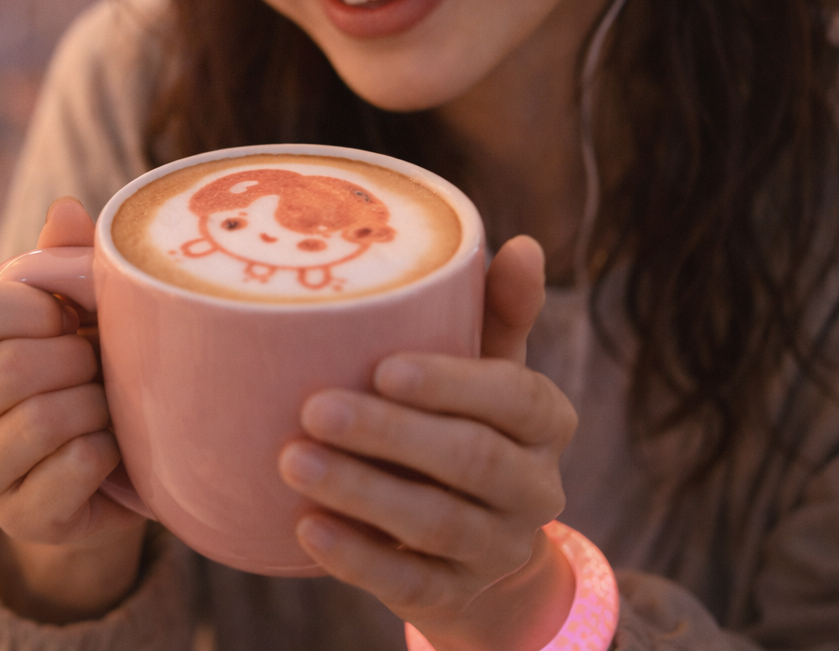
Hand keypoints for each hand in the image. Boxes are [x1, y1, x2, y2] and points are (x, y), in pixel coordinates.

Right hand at [0, 198, 146, 622]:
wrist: (95, 470)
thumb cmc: (68, 368)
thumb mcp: (59, 311)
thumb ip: (59, 260)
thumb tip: (65, 210)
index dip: (25, 305)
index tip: (61, 313)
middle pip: (7, 368)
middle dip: (74, 356)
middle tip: (93, 360)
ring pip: (42, 420)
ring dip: (94, 401)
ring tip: (102, 399)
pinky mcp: (18, 523)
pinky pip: (75, 467)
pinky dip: (108, 447)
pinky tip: (107, 445)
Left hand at [278, 236, 578, 650]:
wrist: (476, 553)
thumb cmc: (467, 427)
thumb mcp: (488, 372)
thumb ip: (496, 314)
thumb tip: (522, 243)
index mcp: (545, 422)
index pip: (518, 399)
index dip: (452, 385)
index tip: (384, 368)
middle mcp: (535, 489)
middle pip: (471, 462)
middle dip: (389, 435)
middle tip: (314, 409)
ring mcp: (497, 550)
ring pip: (436, 524)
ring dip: (361, 492)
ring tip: (292, 460)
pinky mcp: (453, 596)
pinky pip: (408, 584)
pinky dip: (356, 558)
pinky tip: (307, 528)